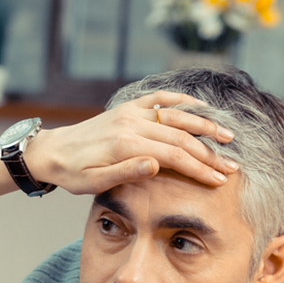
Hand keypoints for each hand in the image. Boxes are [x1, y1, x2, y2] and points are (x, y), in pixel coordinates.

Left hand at [23, 91, 238, 193]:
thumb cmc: (72, 174)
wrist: (51, 152)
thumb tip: (156, 164)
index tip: (219, 179)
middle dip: (209, 152)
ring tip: (228, 137)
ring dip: (204, 125)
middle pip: (181, 137)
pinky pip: (159, 99)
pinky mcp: (127, 108)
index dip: (199, 168)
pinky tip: (201, 107)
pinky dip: (181, 101)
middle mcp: (131, 123)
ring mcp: (130, 112)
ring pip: (176, 116)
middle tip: (232, 166)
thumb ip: (126, 172)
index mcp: (126, 144)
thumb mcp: (94, 183)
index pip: (174, 156)